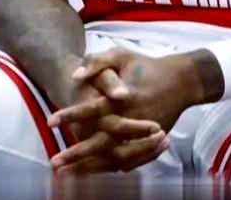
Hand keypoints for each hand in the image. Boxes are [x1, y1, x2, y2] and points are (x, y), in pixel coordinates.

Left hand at [46, 49, 214, 174]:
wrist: (180, 80)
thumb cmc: (144, 66)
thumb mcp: (120, 55)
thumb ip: (96, 62)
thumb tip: (76, 76)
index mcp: (123, 99)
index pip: (93, 110)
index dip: (71, 116)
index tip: (50, 122)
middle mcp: (132, 121)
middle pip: (103, 143)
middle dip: (77, 154)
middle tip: (54, 163)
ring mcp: (142, 136)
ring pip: (114, 158)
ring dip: (90, 168)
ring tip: (65, 174)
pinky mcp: (148, 143)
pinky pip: (127, 161)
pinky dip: (108, 168)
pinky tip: (87, 173)